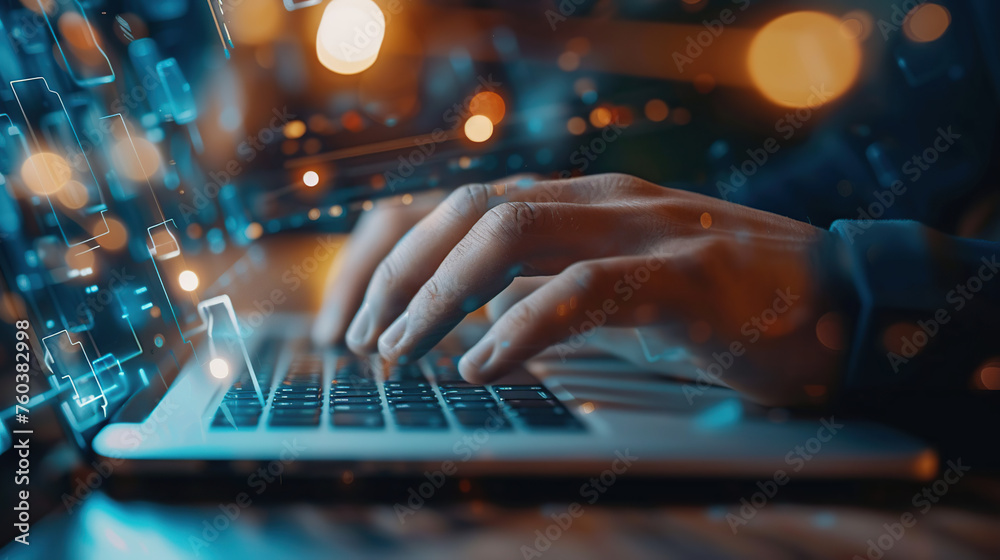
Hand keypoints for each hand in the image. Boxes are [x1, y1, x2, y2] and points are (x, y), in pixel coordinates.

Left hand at [326, 173, 848, 405]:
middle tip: (356, 344)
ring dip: (438, 295)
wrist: (835, 302)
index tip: (341, 320)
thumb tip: (460, 328)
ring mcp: (645, 230)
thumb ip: (544, 292)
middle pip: (465, 210)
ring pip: (511, 232)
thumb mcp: (611, 294)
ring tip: (398, 353)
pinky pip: (588, 289)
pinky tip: (481, 366)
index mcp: (575, 203)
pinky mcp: (688, 275)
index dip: (383, 257)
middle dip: (394, 276)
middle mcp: (599, 201)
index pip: (451, 207)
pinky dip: (522, 326)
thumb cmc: (714, 304)